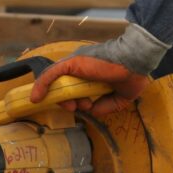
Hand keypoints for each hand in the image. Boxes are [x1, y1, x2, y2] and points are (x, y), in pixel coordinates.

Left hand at [30, 23, 168, 116]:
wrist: (136, 62)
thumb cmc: (132, 75)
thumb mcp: (120, 97)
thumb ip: (106, 105)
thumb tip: (91, 111)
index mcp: (92, 72)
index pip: (74, 85)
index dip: (75, 99)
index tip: (84, 106)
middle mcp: (81, 67)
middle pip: (63, 83)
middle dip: (66, 99)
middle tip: (75, 107)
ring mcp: (75, 64)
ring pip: (56, 80)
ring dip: (59, 96)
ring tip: (69, 105)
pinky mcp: (71, 64)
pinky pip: (51, 74)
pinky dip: (41, 86)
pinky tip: (36, 98)